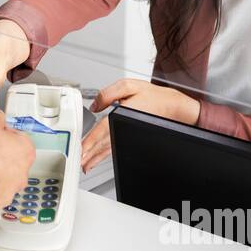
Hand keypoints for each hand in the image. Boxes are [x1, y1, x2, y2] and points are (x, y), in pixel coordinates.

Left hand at [79, 79, 200, 172]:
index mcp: (122, 115)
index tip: (82, 150)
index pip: (103, 130)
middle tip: (78, 162)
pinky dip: (103, 155)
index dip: (91, 141)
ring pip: (107, 149)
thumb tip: (95, 106)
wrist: (173, 107)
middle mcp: (123, 128)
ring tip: (85, 165)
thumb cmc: (154, 96)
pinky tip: (96, 159)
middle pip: (103, 144)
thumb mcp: (129, 85)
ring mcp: (126, 134)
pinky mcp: (128, 136)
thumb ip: (108, 93)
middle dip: (90, 154)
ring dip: (95, 158)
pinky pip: (113, 147)